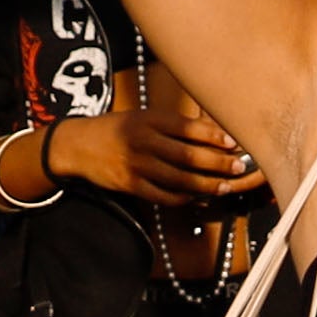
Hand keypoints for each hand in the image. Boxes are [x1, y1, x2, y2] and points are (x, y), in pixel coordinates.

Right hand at [45, 79, 256, 204]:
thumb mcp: (144, 118)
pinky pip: (163, 195)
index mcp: (149, 119)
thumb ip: (175, 126)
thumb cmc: (120, 129)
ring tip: (224, 186)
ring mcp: (136, 165)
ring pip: (179, 179)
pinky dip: (183, 198)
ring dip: (206, 185)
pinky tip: (197, 197)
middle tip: (237, 167)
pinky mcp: (130, 185)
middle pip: (187, 155)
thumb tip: (214, 134)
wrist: (78, 145)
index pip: (188, 128)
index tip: (234, 142)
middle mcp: (143, 141)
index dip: (214, 136)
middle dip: (217, 163)